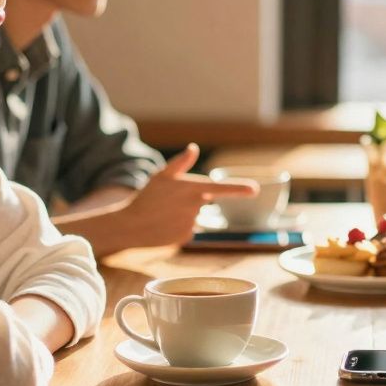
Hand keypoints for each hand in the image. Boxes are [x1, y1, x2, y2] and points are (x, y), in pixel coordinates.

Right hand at [108, 143, 257, 247]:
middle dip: (190, 200)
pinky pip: (188, 229)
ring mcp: (191, 223)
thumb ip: (180, 163)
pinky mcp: (186, 237)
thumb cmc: (146, 197)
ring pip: (195, 216)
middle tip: (168, 201)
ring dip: (183, 214)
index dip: (239, 188)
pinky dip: (179, 227)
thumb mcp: (161, 176)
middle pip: (202, 201)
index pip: (220, 188)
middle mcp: (195, 207)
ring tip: (164, 213)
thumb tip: (193, 148)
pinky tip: (165, 225)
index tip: (255, 190)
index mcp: (192, 188)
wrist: (130, 225)